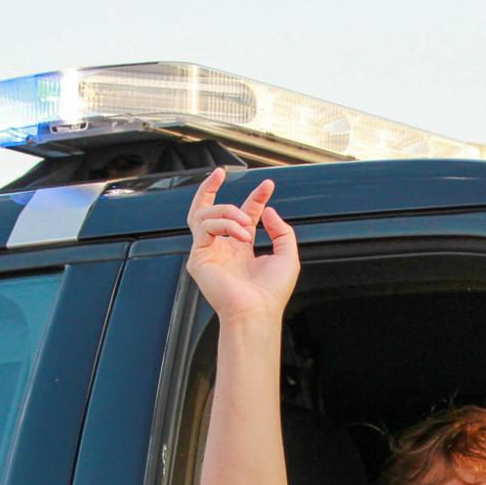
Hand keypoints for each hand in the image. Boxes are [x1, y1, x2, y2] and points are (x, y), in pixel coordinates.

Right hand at [185, 167, 299, 322]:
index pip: (243, 215)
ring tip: (245, 225)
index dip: (255, 198)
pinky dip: (224, 224)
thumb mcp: (287, 255)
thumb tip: (269, 211)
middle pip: (208, 210)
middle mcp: (223, 249)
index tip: (268, 186)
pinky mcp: (198, 257)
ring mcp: (208, 252)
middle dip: (211, 188)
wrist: (257, 311)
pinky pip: (204, 227)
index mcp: (241, 249)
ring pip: (204, 214)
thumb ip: (281, 230)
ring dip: (228, 212)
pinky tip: (241, 235)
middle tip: (221, 172)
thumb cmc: (271, 293)